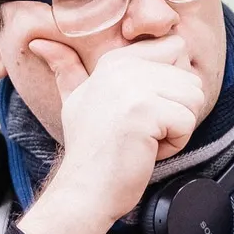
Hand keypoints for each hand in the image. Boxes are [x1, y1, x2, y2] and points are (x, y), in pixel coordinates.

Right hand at [17, 35, 207, 233]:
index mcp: (113, 61)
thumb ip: (67, 70)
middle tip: (143, 130)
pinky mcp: (146, 112)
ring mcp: (133, 89)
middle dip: (176, 110)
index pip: (174, 49)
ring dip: (176, 127)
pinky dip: (174, 144)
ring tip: (144, 139)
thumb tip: (40, 43)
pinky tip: (146, 150)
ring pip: (193, 98)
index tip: (141, 110)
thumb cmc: (89, 150)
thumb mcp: (75, 100)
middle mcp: (122, 68)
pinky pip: (187, 122)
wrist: (84, 190)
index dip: (169, 86)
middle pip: (189, 78)